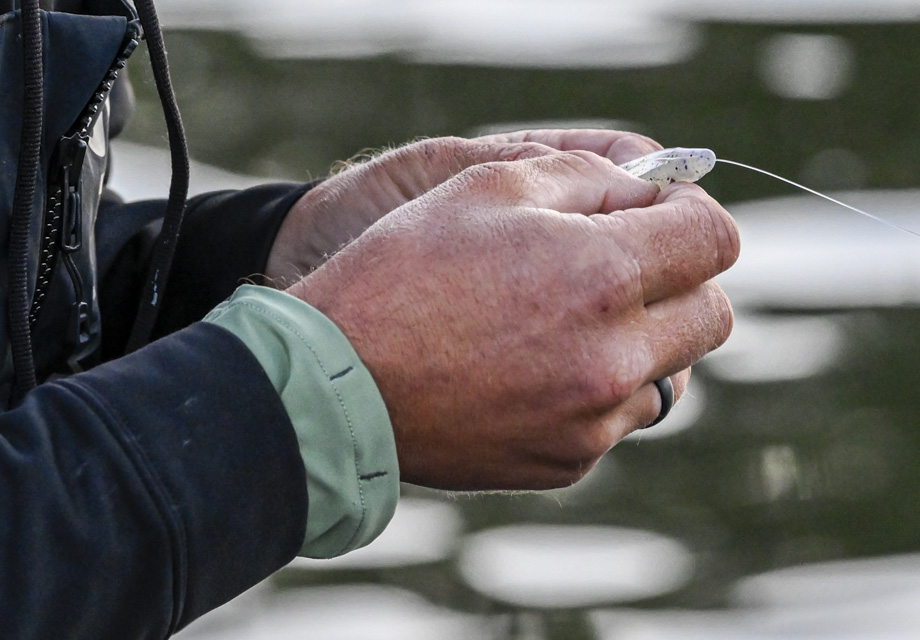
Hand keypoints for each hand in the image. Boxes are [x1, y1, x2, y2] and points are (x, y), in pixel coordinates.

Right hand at [286, 148, 738, 490]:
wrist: (335, 382)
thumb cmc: (403, 270)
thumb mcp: (490, 186)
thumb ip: (592, 176)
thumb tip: (650, 189)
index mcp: (604, 275)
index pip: (716, 237)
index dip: (689, 211)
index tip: (653, 211)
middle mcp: (615, 358)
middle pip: (711, 313)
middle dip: (679, 278)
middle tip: (619, 262)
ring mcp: (593, 421)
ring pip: (669, 371)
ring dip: (642, 337)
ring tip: (567, 318)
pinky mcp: (567, 462)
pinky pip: (617, 417)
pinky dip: (598, 386)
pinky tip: (534, 365)